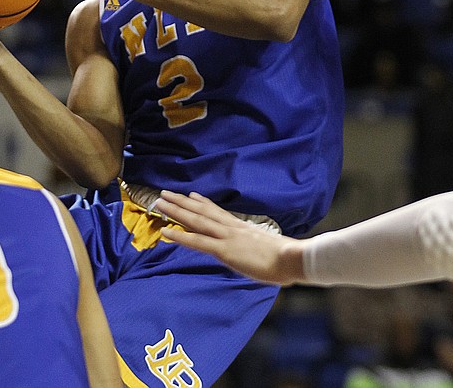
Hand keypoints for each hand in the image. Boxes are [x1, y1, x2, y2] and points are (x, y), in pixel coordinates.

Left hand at [154, 190, 306, 284]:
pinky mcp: (225, 250)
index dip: (202, 202)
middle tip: (164, 194)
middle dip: (182, 202)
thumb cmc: (284, 257)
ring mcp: (227, 237)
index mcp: (241, 227)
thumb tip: (253, 250)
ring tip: (160, 204)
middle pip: (202, 211)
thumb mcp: (266, 247)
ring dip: (176, 211)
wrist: (292, 258)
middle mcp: (231, 228)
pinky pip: (198, 241)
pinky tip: (166, 231)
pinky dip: (180, 235)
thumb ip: (254, 246)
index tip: (190, 194)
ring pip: (196, 221)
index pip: (217, 211)